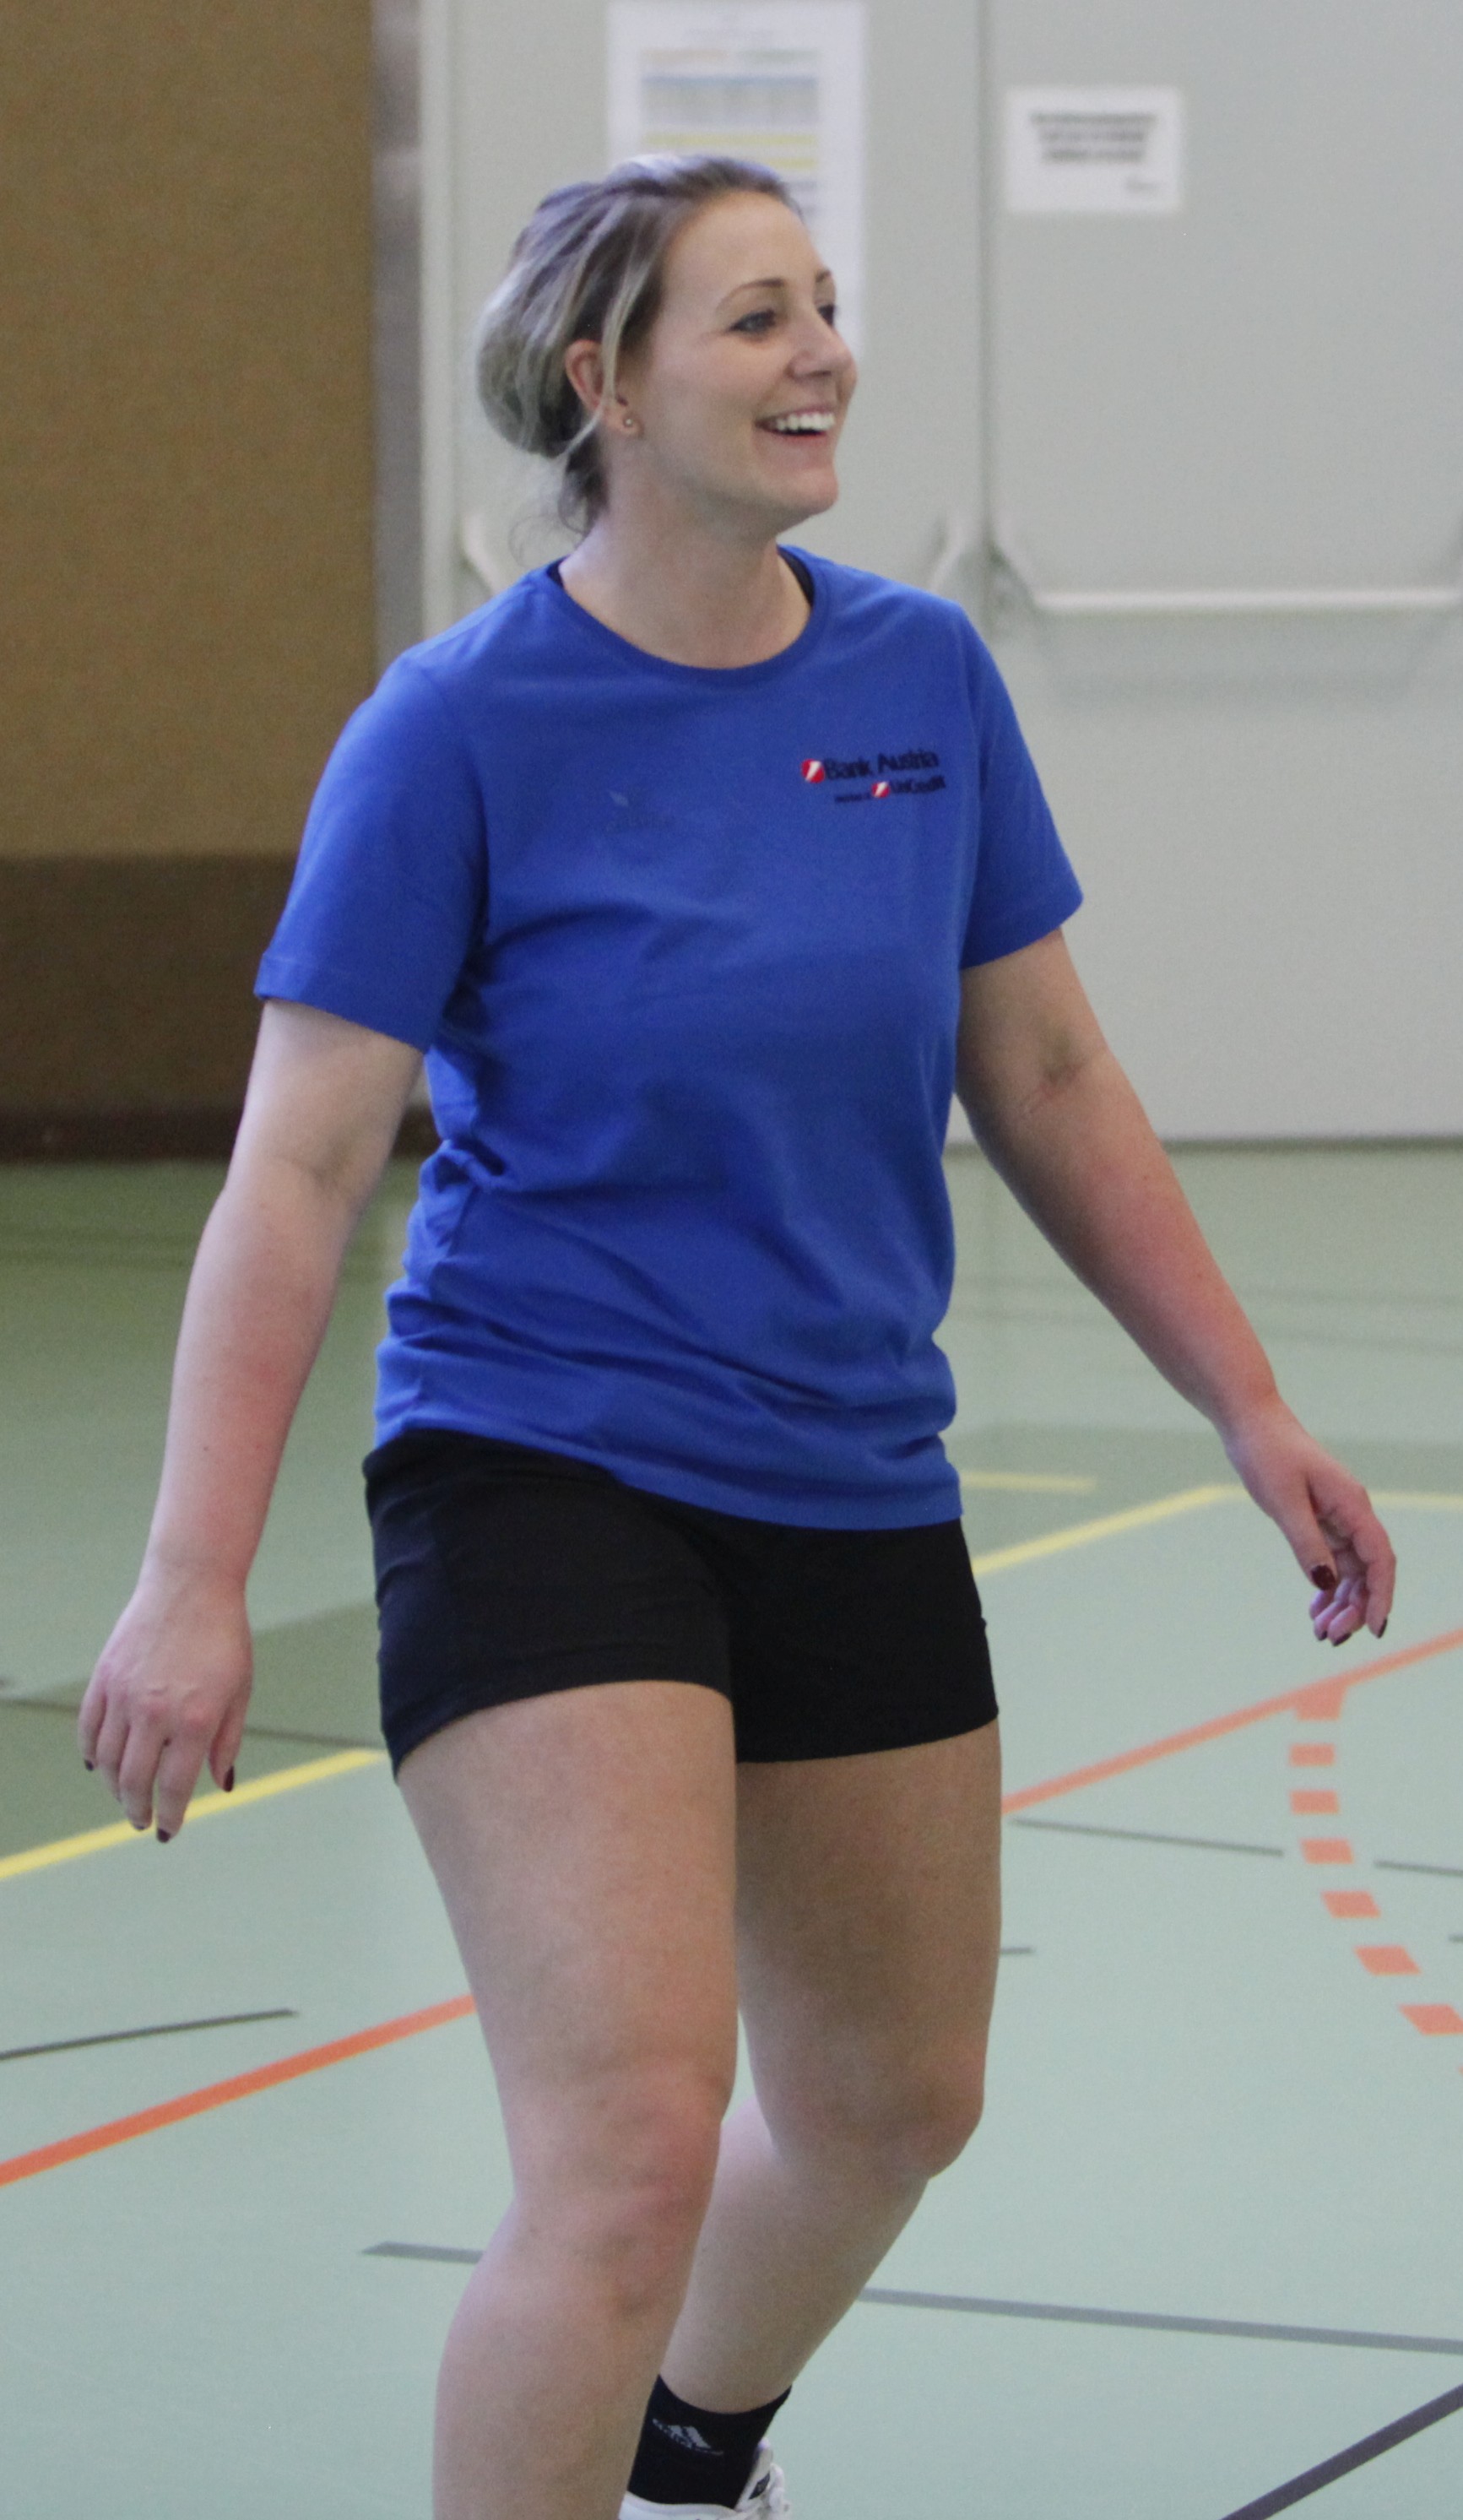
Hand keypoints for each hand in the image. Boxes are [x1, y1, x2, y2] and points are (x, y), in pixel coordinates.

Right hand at [78, 1565, 252, 1839]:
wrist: (191, 1584)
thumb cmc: (224, 1638)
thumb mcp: (240, 1691)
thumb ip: (228, 1742)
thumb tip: (220, 1785)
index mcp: (194, 1720)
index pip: (174, 1787)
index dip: (170, 1816)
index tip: (168, 1830)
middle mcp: (155, 1713)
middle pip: (134, 1781)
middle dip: (137, 1809)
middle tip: (141, 1821)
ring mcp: (124, 1696)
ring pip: (105, 1761)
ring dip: (113, 1787)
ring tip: (125, 1796)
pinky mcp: (104, 1679)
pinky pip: (88, 1729)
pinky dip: (91, 1753)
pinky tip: (99, 1765)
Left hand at [1222, 1398, 1395, 1645]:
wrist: (1249, 1422)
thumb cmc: (1266, 1453)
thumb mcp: (1283, 1501)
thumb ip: (1305, 1542)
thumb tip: (1326, 1584)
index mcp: (1352, 1505)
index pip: (1379, 1558)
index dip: (1380, 1595)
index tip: (1373, 1628)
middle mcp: (1351, 1513)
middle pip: (1366, 1570)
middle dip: (1354, 1607)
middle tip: (1330, 1637)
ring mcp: (1336, 1517)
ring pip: (1349, 1570)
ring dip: (1340, 1602)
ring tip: (1321, 1633)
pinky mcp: (1318, 1519)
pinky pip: (1331, 1561)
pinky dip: (1326, 1586)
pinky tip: (1315, 1609)